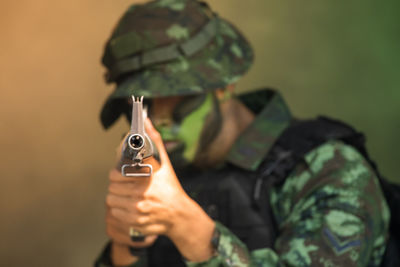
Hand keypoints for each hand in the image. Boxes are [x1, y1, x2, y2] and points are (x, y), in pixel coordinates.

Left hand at [106, 118, 215, 262]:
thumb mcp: (165, 163)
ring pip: (111, 200)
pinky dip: (119, 209)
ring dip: (116, 197)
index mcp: (147, 176)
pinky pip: (115, 213)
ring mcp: (139, 209)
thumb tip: (145, 120)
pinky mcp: (135, 221)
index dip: (116, 173)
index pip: (116, 174)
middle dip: (117, 185)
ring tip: (126, 195)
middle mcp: (142, 193)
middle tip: (125, 184)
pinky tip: (129, 205)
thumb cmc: (170, 187)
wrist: (179, 214)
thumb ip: (154, 141)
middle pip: (112, 187)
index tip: (121, 173)